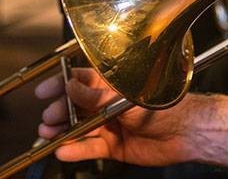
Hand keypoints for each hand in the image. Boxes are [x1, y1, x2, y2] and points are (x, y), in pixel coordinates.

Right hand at [36, 67, 227, 166]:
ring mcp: (110, 124)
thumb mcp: (125, 97)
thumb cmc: (162, 105)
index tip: (43, 91)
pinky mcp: (113, 145)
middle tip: (48, 118)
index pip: (82, 79)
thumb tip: (70, 86)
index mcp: (113, 83)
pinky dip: (76, 149)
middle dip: (60, 110)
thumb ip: (96, 95)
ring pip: (80, 128)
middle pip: (76, 105)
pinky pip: (90, 147)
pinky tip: (63, 149)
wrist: (184, 132)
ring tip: (48, 135)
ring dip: (63, 131)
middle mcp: (108, 103)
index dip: (61, 83)